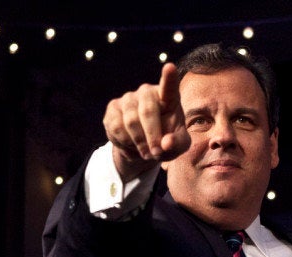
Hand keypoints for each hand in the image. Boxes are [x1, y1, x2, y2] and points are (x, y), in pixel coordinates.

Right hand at [103, 63, 190, 178]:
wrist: (144, 145)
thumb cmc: (167, 140)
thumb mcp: (178, 145)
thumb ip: (177, 144)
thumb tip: (165, 144)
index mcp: (168, 97)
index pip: (169, 86)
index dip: (169, 77)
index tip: (170, 67)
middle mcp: (147, 92)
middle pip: (147, 112)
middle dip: (152, 137)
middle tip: (156, 154)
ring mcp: (128, 98)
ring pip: (130, 122)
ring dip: (139, 142)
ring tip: (146, 151)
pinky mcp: (113, 107)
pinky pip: (116, 127)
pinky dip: (125, 142)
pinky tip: (131, 143)